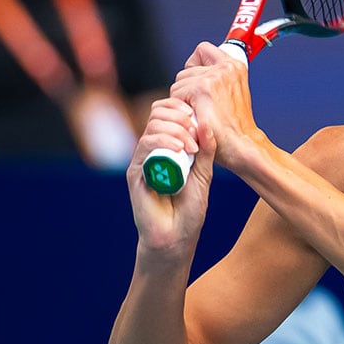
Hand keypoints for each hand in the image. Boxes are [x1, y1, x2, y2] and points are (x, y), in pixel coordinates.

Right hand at [127, 95, 213, 256]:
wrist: (176, 235)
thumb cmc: (190, 208)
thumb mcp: (204, 175)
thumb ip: (206, 151)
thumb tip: (207, 124)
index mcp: (169, 146)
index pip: (169, 114)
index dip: (181, 108)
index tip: (199, 117)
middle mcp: (154, 149)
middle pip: (158, 114)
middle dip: (179, 116)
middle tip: (195, 132)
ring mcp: (143, 159)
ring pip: (152, 127)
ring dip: (175, 130)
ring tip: (191, 147)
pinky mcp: (135, 172)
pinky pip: (144, 146)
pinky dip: (162, 142)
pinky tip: (179, 150)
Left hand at [168, 41, 260, 173]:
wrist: (242, 146)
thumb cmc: (235, 128)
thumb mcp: (232, 95)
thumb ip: (218, 81)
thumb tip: (195, 74)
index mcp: (235, 66)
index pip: (202, 50)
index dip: (195, 65)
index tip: (197, 84)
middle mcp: (226, 67)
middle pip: (186, 70)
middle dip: (187, 89)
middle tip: (200, 109)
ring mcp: (213, 77)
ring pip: (179, 82)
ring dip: (183, 100)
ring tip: (198, 115)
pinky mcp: (202, 89)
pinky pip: (176, 94)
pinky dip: (181, 109)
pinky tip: (194, 119)